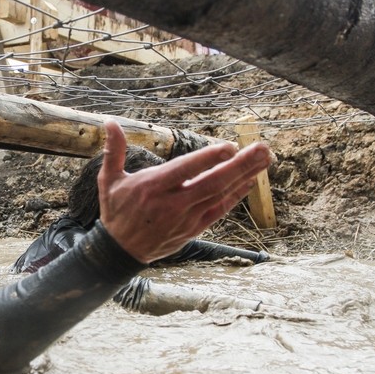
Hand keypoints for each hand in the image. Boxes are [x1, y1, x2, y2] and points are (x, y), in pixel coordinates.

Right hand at [98, 119, 271, 263]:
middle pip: (212, 182)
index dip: (209, 158)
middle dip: (240, 165)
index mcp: (151, 188)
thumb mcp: (109, 180)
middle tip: (263, 148)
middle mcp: (171, 204)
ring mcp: (185, 218)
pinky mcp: (192, 229)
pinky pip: (219, 210)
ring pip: (220, 195)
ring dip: (245, 176)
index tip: (230, 146)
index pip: (185, 170)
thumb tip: (109, 122)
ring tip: (266, 159)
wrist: (120, 251)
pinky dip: (235, 195)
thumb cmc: (116, 211)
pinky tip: (250, 181)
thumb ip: (114, 151)